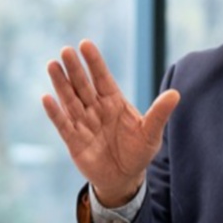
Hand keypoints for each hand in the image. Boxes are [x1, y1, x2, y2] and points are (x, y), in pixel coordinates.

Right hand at [42, 40, 179, 206]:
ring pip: (70, 100)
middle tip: (66, 51)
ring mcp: (84, 123)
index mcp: (114, 102)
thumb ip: (159, 113)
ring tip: (53, 65)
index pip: (103, 78)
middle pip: (83, 85)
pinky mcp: (74, 141)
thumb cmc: (138, 152)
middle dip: (75, 69)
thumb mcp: (151, 133)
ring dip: (61, 84)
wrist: (125, 178)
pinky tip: (47, 98)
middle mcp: (96, 109)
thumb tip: (176, 94)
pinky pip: (63, 124)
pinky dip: (55, 112)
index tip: (85, 45)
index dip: (94, 63)